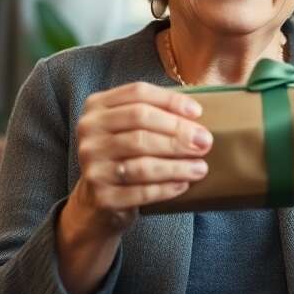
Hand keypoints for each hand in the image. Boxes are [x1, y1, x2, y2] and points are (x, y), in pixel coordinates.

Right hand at [67, 81, 212, 235]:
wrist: (97, 200)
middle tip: (204, 142)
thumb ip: (155, 114)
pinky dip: (166, 188)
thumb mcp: (128, 128)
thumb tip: (195, 115)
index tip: (197, 112)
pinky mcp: (101, 196)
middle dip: (178, 132)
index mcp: (97, 106)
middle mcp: (89, 131)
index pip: (137, 93)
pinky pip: (141, 191)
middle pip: (140, 123)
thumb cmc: (123, 156)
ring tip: (200, 167)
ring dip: (177, 165)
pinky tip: (183, 185)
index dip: (170, 101)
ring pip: (142, 161)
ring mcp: (92, 164)